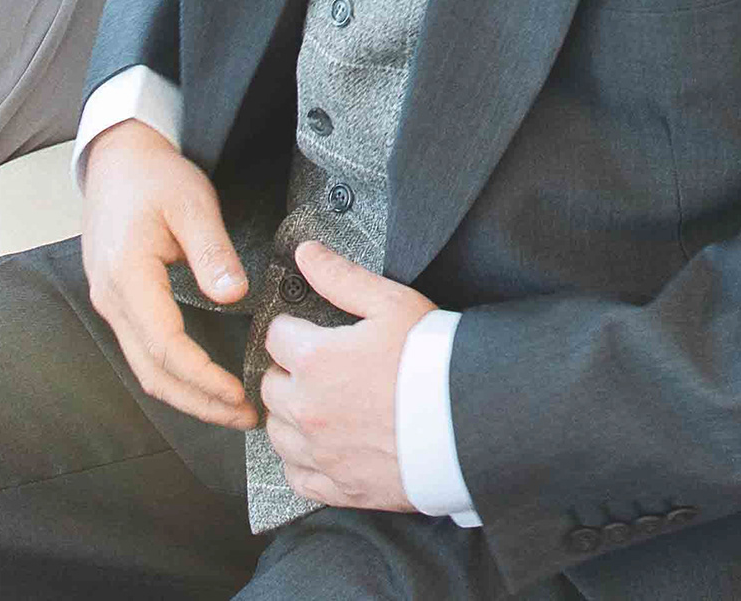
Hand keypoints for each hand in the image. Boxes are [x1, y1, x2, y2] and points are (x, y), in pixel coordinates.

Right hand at [81, 120, 256, 431]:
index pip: (166, 346)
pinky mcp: (119, 303)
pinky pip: (144, 351)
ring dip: (187, 395)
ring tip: (231, 408)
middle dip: (199, 403)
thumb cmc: (153, 175)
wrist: (116, 158)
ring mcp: (111, 304)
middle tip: (245, 416)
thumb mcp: (192, 202)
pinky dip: (175, 374)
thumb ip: (212, 251)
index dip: (203, 378)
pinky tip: (205, 380)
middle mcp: (112, 299)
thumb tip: (233, 295)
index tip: (239, 394)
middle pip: (153, 372)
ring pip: (146, 368)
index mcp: (127, 276)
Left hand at [260, 238, 434, 512]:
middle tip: (317, 368)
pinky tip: (321, 448)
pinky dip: (301, 463)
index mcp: (315, 360)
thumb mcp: (392, 303)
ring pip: (277, 434)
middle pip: (270, 387)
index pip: (276, 337)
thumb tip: (306, 253)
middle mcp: (307, 409)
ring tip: (318, 406)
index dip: (294, 330)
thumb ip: (342, 277)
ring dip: (290, 417)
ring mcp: (321, 453)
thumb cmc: (433, 360)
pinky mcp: (339, 486)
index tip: (309, 333)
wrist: (469, 422)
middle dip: (288, 373)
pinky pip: (297, 477)